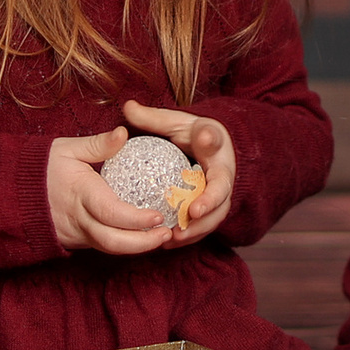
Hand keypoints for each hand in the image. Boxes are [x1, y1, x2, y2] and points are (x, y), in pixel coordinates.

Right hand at [47, 126, 171, 255]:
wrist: (13, 192)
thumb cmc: (44, 167)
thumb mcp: (68, 148)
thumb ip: (98, 144)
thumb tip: (123, 134)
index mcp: (80, 194)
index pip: (110, 213)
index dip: (136, 220)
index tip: (159, 217)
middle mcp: (78, 219)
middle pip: (112, 241)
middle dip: (142, 243)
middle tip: (166, 234)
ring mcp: (76, 234)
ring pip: (109, 248)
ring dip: (136, 247)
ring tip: (161, 237)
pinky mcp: (76, 241)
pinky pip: (102, 246)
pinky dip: (123, 244)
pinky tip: (142, 236)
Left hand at [121, 100, 236, 244]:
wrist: (213, 149)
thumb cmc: (192, 134)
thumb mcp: (175, 122)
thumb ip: (152, 118)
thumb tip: (126, 106)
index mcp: (214, 144)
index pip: (214, 139)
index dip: (211, 140)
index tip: (204, 138)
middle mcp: (223, 171)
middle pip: (222, 190)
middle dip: (210, 202)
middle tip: (192, 213)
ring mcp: (221, 194)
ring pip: (216, 215)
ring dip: (199, 228)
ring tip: (176, 236)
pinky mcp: (214, 211)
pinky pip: (205, 226)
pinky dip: (190, 237)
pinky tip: (168, 243)